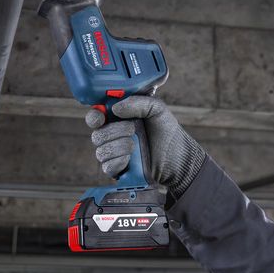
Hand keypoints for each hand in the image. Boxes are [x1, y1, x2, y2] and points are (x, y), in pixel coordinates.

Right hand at [85, 96, 205, 198]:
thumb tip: (116, 108)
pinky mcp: (118, 170)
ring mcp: (114, 154)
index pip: (95, 117)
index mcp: (117, 119)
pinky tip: (130, 159)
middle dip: (114, 131)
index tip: (101, 117)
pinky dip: (118, 161)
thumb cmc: (167, 131)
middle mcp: (112, 136)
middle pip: (97, 135)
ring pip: (101, 151)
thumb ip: (138, 102)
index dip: (94, 117)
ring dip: (119, 147)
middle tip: (132, 129)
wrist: (178, 157)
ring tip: (135, 145)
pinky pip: (107, 166)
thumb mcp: (156, 108)